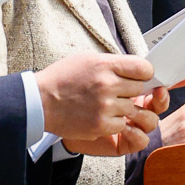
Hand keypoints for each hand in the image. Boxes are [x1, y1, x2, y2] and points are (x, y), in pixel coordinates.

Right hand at [37, 53, 161, 156]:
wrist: (40, 102)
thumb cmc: (62, 79)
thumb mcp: (87, 60)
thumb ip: (112, 64)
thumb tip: (134, 69)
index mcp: (105, 65)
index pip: (144, 68)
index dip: (144, 74)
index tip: (139, 77)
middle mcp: (107, 84)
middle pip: (140, 90)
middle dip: (131, 92)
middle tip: (116, 93)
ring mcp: (105, 106)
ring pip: (132, 109)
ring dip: (123, 109)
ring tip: (106, 105)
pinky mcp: (101, 125)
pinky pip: (122, 125)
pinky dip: (114, 123)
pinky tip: (100, 116)